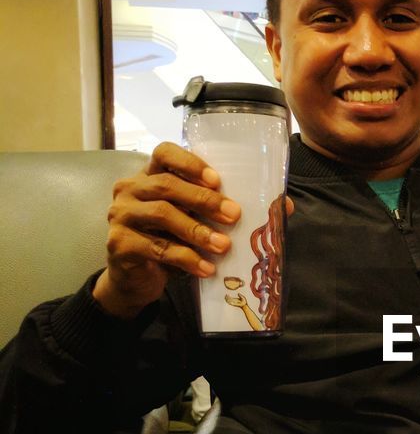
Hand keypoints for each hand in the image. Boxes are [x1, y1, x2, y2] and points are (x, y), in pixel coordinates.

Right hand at [91, 142, 240, 317]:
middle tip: (233, 215)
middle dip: (203, 199)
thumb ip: (226, 210)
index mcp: (149, 175)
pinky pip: (157, 248)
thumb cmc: (170, 243)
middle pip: (166, 185)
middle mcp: (130, 189)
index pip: (164, 153)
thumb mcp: (195, 222)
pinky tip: (206, 268)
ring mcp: (120, 216)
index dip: (190, 163)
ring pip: (162, 215)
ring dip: (197, 230)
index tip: (217, 180)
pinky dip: (186, 258)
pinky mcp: (119, 244)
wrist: (134, 280)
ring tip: (224, 245)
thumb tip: (284, 206)